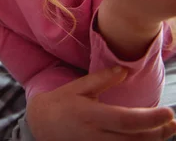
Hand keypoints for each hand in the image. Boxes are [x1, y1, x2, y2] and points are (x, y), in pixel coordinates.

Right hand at [26, 67, 175, 140]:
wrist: (41, 125)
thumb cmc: (61, 102)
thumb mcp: (79, 87)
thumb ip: (102, 79)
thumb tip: (125, 70)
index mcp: (92, 116)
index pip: (127, 121)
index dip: (150, 119)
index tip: (168, 113)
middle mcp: (96, 136)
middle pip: (135, 140)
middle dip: (158, 134)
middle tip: (172, 122)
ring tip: (166, 130)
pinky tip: (147, 138)